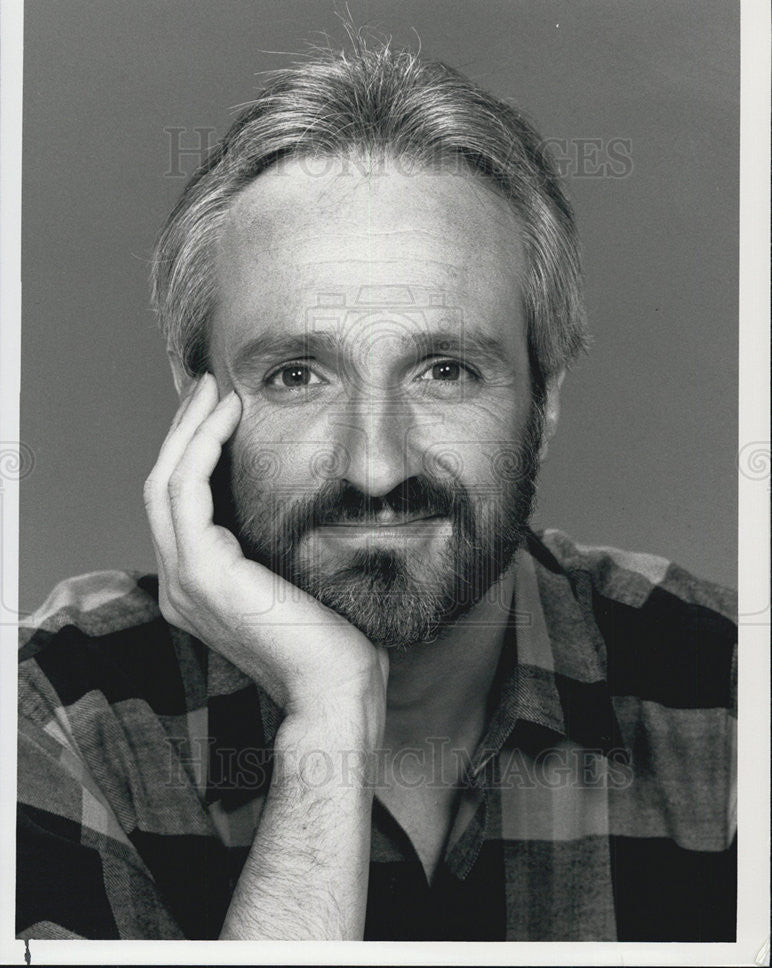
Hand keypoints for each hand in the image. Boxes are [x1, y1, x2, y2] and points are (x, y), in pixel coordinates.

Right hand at [143, 373, 387, 724]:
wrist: (336, 687)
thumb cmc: (333, 637)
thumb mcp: (296, 576)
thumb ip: (276, 542)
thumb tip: (299, 493)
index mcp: (198, 586)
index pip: (180, 505)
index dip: (192, 452)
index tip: (220, 411)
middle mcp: (179, 583)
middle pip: (163, 486)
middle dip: (184, 430)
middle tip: (209, 385)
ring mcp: (184, 579)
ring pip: (166, 481)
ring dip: (189, 428)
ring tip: (216, 388)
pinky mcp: (202, 571)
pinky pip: (187, 490)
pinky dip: (203, 446)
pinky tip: (230, 416)